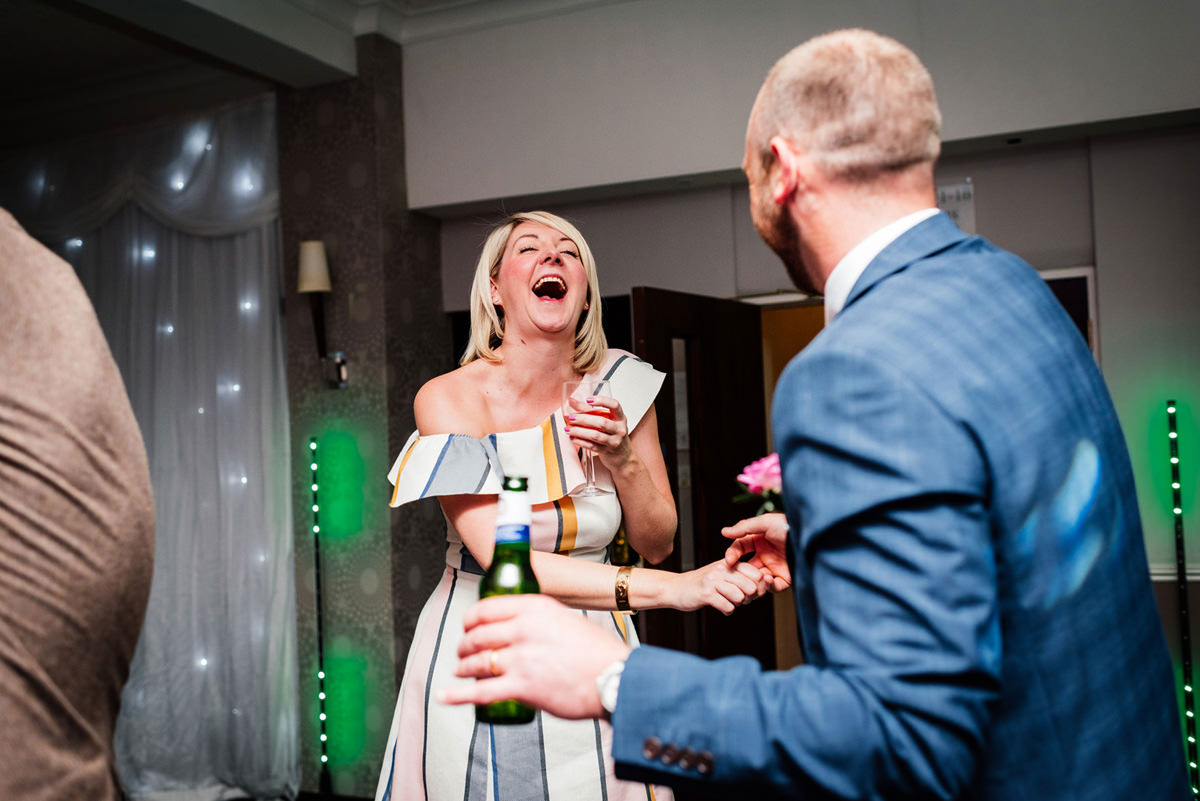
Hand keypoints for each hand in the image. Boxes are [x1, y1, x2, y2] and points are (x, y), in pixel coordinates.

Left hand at [437, 595, 628, 719]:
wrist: (614, 678)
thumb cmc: (596, 652)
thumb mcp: (566, 619)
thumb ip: (541, 620)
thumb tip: (523, 626)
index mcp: (535, 608)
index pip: (487, 607)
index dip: (471, 618)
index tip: (468, 625)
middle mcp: (523, 629)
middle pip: (477, 634)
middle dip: (465, 644)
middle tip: (464, 650)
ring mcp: (520, 659)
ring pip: (475, 661)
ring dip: (462, 667)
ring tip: (460, 671)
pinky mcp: (521, 687)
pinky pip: (480, 691)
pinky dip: (457, 695)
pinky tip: (445, 695)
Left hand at [564, 394, 633, 470]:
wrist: (622, 456)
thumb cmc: (612, 434)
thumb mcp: (606, 420)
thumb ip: (588, 410)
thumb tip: (572, 401)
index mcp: (620, 418)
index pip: (614, 405)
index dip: (602, 401)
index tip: (588, 400)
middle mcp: (619, 429)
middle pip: (601, 422)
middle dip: (584, 419)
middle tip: (571, 417)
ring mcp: (614, 441)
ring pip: (595, 435)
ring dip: (579, 431)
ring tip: (568, 429)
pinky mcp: (606, 451)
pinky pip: (591, 446)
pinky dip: (580, 441)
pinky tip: (573, 438)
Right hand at [674, 558, 771, 614]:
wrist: (676, 588)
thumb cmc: (703, 584)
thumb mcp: (723, 576)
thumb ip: (741, 579)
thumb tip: (761, 588)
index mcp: (728, 563)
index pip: (755, 573)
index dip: (759, 586)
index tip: (753, 592)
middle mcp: (721, 569)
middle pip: (750, 586)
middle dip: (749, 598)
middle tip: (740, 599)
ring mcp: (713, 580)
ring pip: (740, 597)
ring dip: (737, 604)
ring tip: (729, 602)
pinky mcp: (705, 593)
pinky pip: (727, 606)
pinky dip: (727, 611)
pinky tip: (721, 607)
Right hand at [723, 512, 791, 591]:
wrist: (810, 539)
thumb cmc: (789, 527)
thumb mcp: (765, 523)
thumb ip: (743, 528)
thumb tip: (724, 532)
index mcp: (759, 540)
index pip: (740, 549)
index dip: (732, 554)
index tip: (728, 561)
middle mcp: (765, 554)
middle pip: (746, 567)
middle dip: (740, 572)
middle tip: (735, 576)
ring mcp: (775, 567)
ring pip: (757, 579)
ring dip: (753, 581)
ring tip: (753, 578)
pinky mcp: (785, 578)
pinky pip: (773, 587)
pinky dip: (768, 586)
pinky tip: (767, 579)